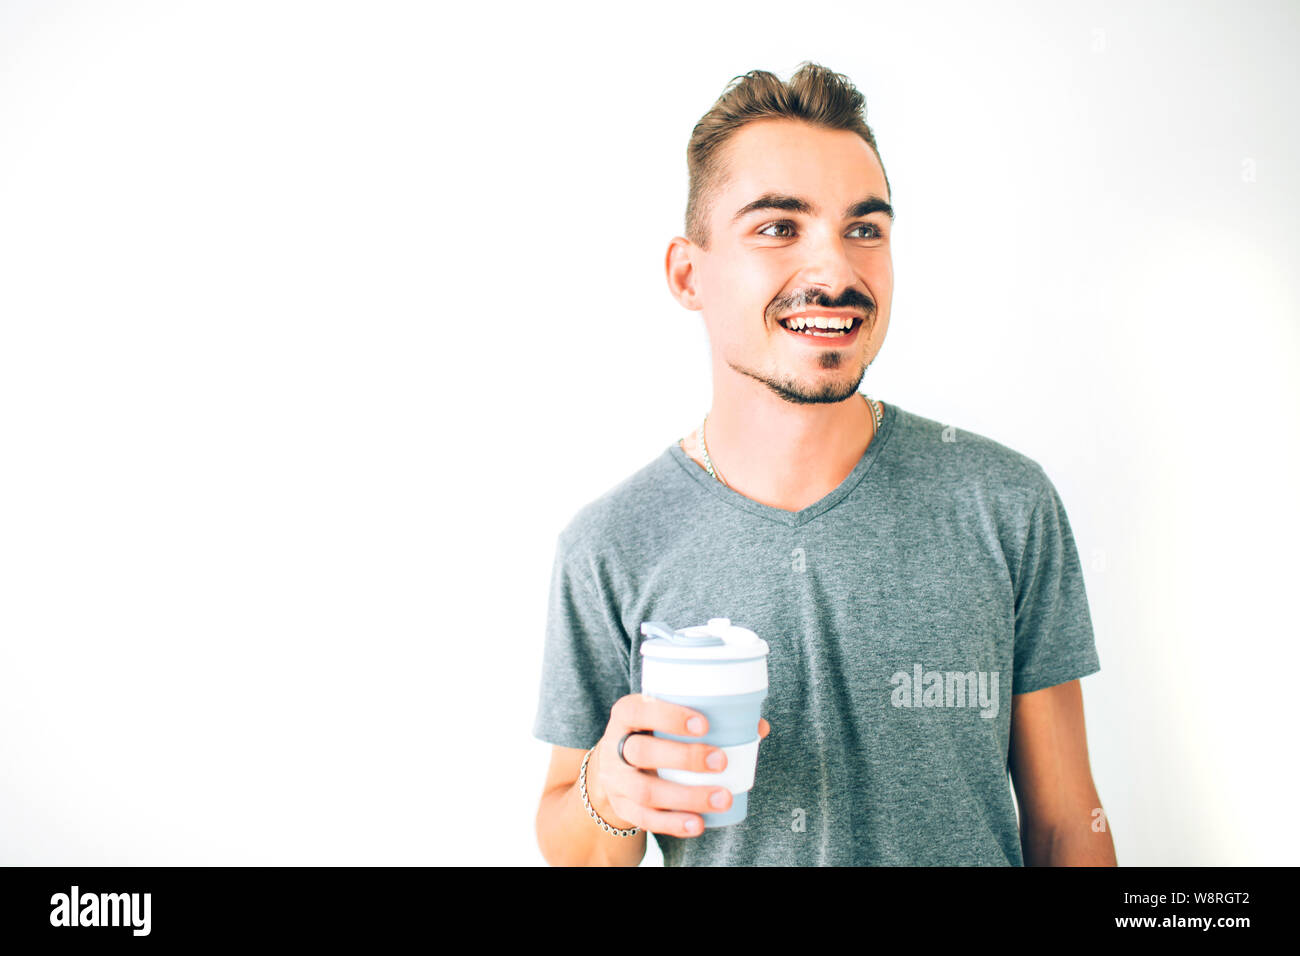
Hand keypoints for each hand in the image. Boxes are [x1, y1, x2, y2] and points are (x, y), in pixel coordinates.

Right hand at [588, 693, 770, 837]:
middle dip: (684, 758)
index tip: (705, 724)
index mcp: (626, 715)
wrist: (614, 767)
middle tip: (721, 761)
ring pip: (646, 791)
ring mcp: (616, 781)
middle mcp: (615, 747)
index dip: (668, 716)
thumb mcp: (664, 720)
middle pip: (642, 752)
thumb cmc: (652, 735)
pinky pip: (646, 820)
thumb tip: (758, 726)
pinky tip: (699, 824)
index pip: (638, 710)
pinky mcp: (623, 808)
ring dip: (687, 797)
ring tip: (723, 798)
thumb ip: (706, 717)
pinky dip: (674, 824)